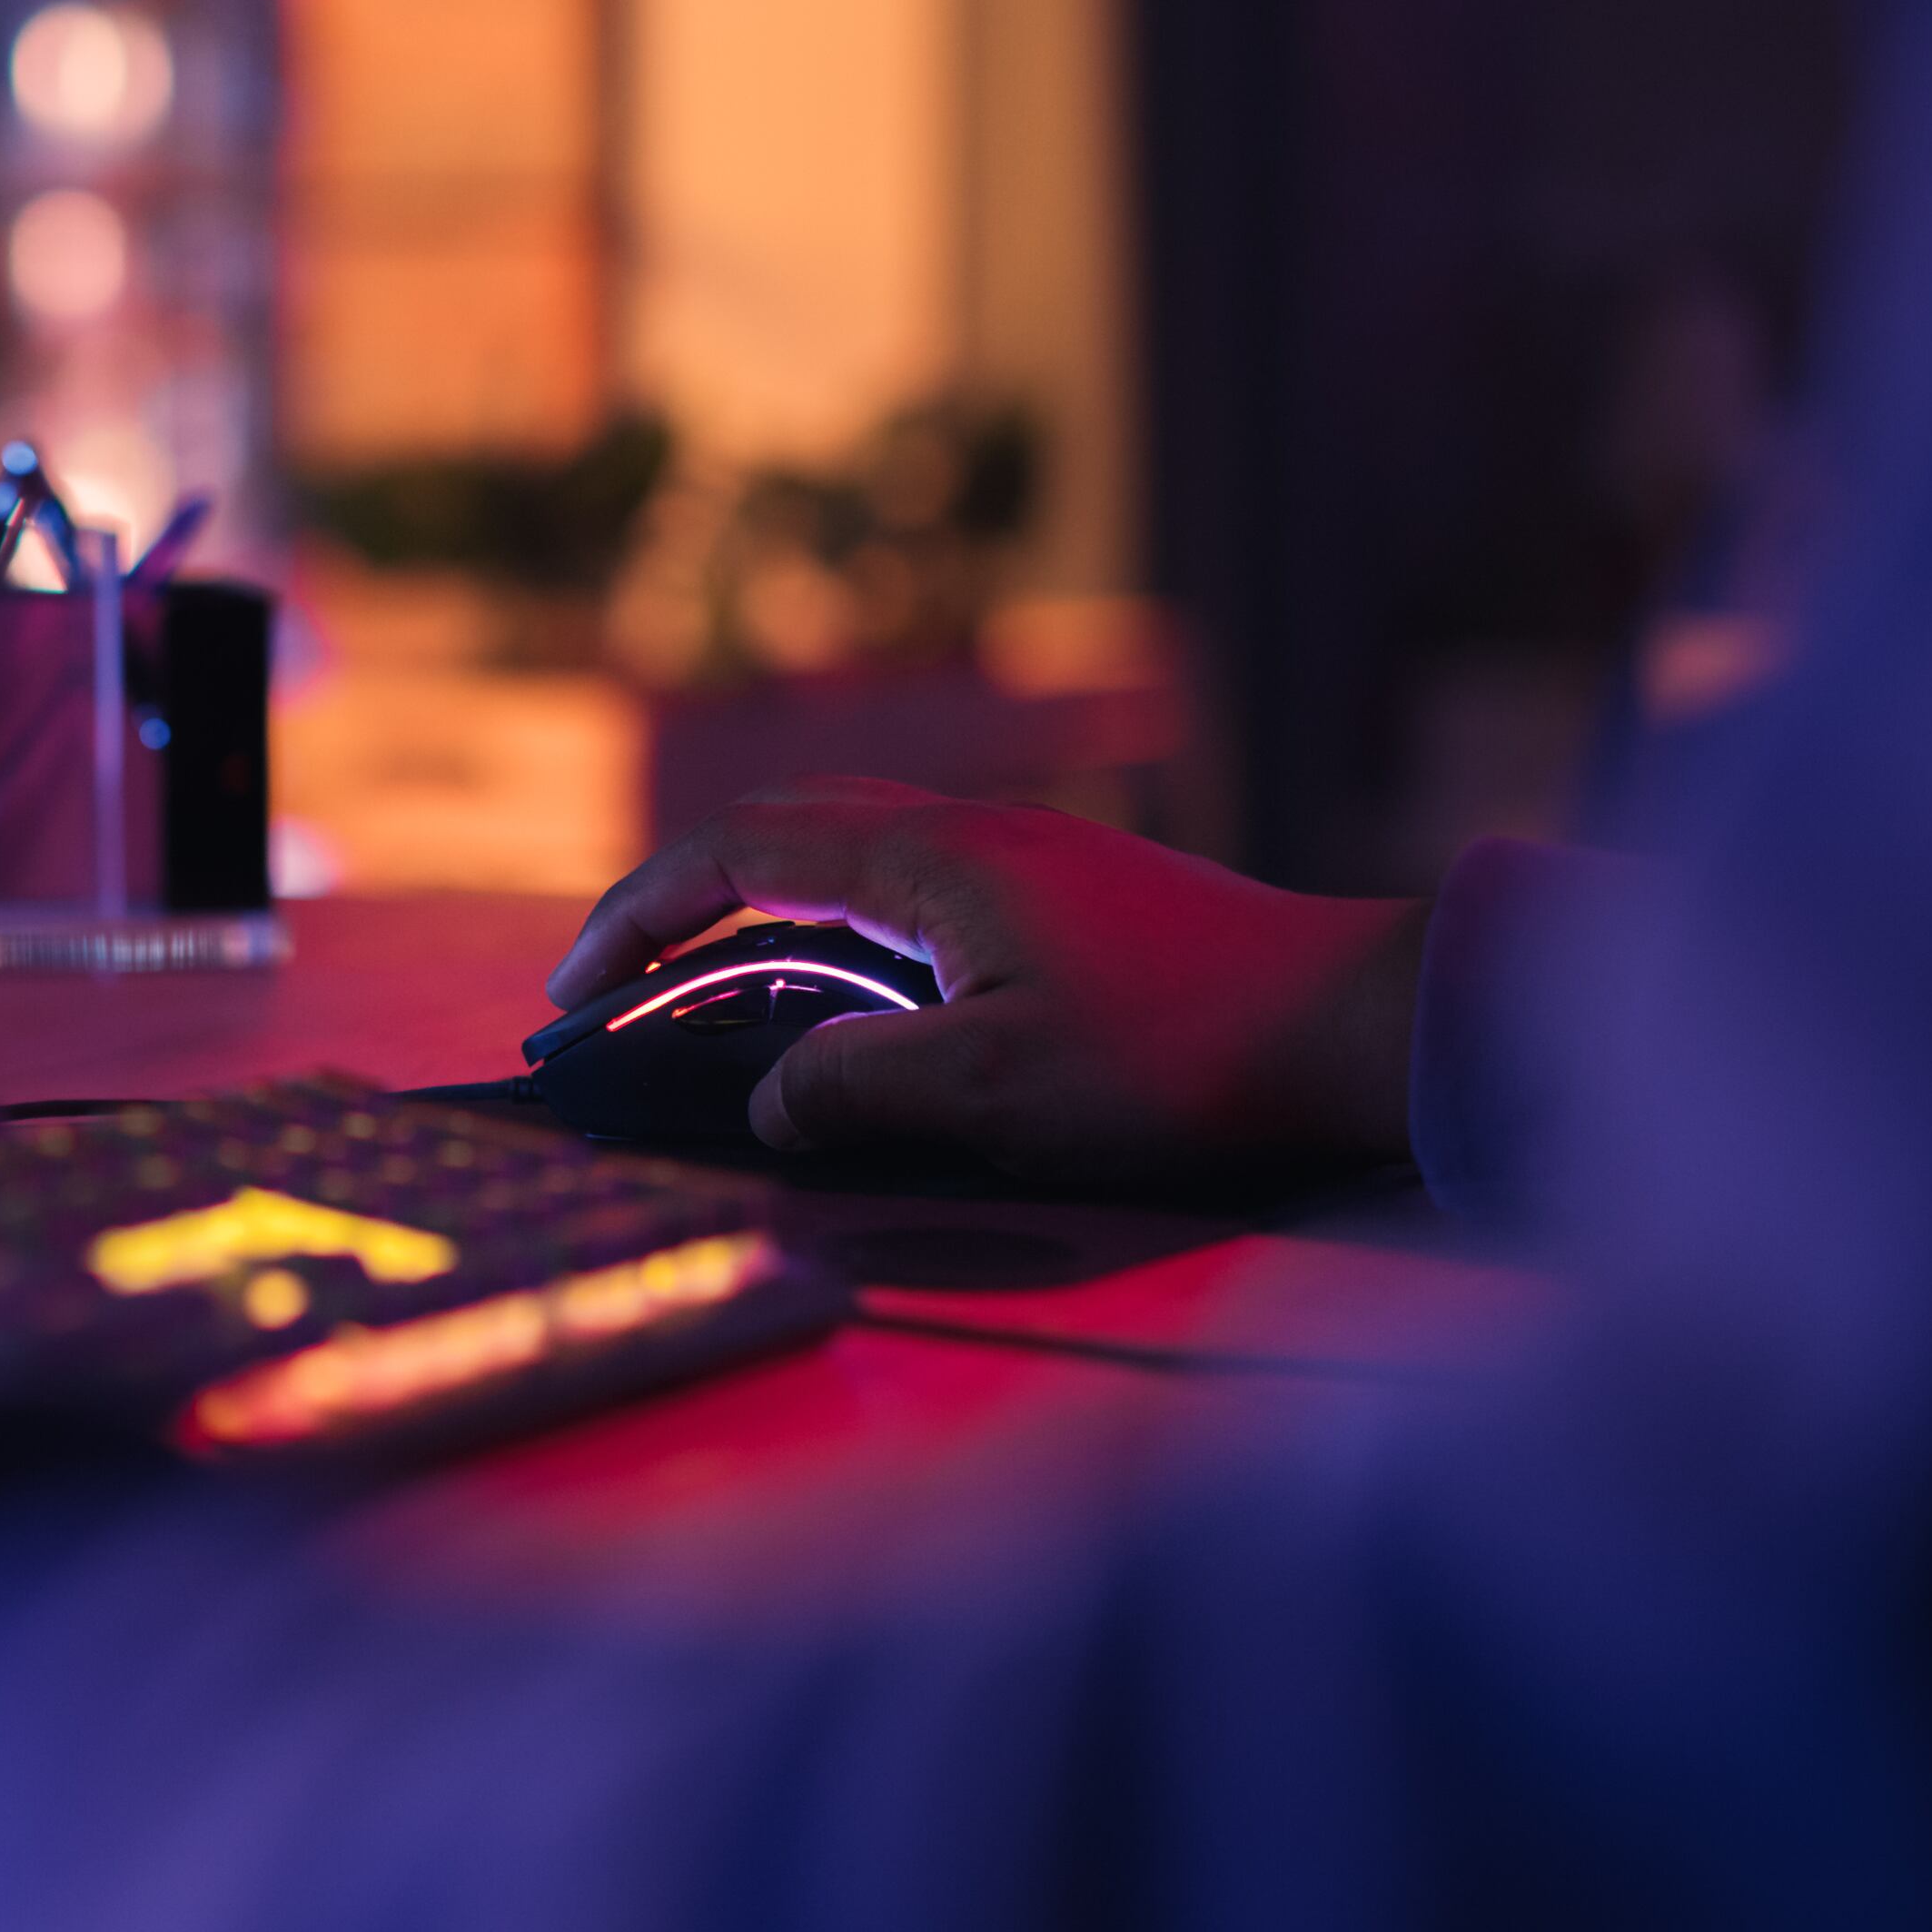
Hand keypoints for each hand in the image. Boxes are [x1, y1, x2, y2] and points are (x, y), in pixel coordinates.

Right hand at [549, 779, 1430, 1181]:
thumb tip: (769, 1101)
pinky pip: (909, 892)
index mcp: (932, 859)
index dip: (636, 916)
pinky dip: (835, 936)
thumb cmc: (1184, 1054)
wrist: (1358, 1023)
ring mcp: (1024, 859)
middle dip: (678, 904)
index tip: (574, 994)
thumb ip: (857, 1086)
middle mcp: (969, 835)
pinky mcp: (1067, 900)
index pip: (737, 853)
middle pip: (780, 830)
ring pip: (847, 856)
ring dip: (758, 917)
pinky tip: (845, 1008)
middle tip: (614, 987)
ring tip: (706, 1000)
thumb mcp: (998, 1087)